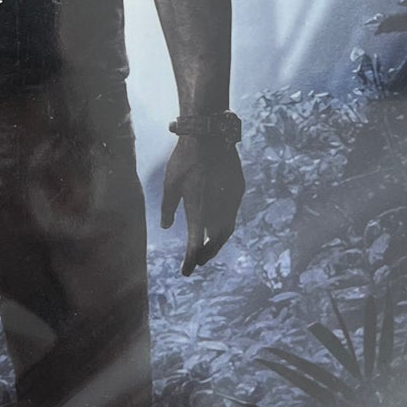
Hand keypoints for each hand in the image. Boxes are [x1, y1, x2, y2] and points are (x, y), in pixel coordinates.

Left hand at [160, 136, 246, 276]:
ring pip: (227, 227)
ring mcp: (232, 198)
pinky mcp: (239, 189)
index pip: (195, 243)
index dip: (191, 259)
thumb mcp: (170, 183)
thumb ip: (168, 208)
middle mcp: (218, 208)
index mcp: (198, 209)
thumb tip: (167, 226)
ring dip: (217, 238)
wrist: (209, 134)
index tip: (186, 271)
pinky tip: (216, 219)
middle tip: (199, 260)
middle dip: (208, 252)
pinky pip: (232, 211)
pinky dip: (224, 220)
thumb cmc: (184, 159)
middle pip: (217, 240)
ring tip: (207, 243)